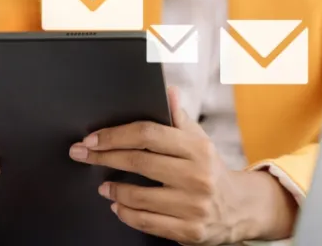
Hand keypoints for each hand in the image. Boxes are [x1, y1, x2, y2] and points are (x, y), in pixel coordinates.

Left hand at [69, 88, 294, 244]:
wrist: (240, 208)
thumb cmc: (212, 170)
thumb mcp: (200, 141)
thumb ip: (180, 118)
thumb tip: (169, 91)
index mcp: (198, 149)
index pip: (149, 135)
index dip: (116, 135)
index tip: (92, 138)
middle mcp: (197, 176)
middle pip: (139, 162)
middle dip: (103, 157)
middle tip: (82, 155)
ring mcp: (193, 205)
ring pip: (139, 196)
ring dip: (114, 189)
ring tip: (104, 186)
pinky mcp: (189, 230)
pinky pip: (146, 222)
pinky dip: (126, 213)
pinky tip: (118, 206)